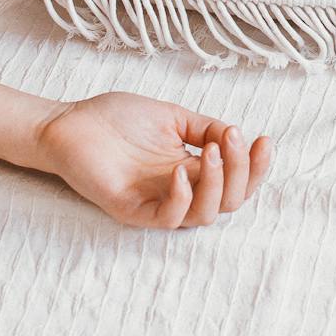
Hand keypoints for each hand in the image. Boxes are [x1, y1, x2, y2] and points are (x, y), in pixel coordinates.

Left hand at [31, 91, 273, 228]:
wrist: (71, 122)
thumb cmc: (116, 119)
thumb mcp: (173, 116)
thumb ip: (205, 128)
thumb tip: (236, 135)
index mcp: (192, 170)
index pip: (236, 181)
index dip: (255, 166)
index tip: (264, 139)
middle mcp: (180, 190)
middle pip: (229, 201)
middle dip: (241, 172)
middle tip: (232, 140)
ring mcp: (156, 202)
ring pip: (205, 215)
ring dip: (216, 183)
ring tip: (210, 151)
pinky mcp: (131, 209)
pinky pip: (167, 218)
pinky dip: (181, 198)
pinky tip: (179, 171)